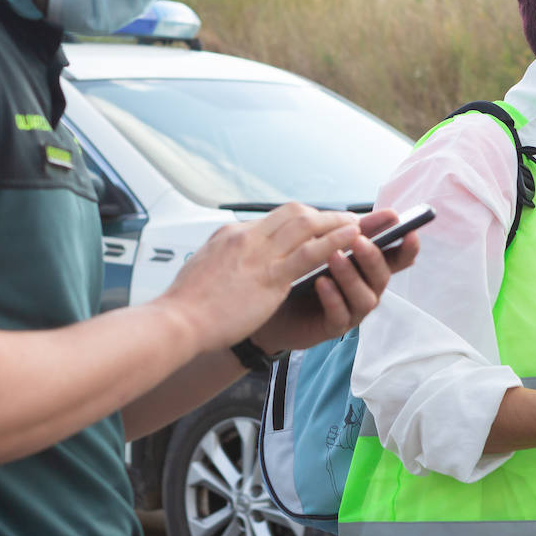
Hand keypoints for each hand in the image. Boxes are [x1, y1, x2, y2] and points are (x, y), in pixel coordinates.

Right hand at [157, 203, 361, 354]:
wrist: (177, 321)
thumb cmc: (187, 304)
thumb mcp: (205, 267)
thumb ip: (225, 256)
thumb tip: (235, 253)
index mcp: (230, 234)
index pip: (273, 218)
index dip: (301, 219)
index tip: (318, 223)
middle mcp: (247, 237)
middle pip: (294, 214)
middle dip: (324, 215)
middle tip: (345, 220)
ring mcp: (259, 254)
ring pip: (306, 226)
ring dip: (336, 223)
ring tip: (358, 226)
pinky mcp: (270, 277)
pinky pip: (310, 252)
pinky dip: (334, 242)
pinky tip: (351, 240)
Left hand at [253, 208, 420, 353]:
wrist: (271, 301)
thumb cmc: (302, 269)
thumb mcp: (324, 245)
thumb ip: (351, 231)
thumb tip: (384, 213)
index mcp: (368, 267)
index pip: (396, 259)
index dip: (407, 248)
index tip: (410, 232)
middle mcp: (366, 289)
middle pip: (382, 276)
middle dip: (373, 257)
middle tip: (358, 240)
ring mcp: (352, 310)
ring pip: (365, 298)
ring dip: (351, 276)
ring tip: (334, 257)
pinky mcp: (333, 327)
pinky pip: (340, 316)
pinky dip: (333, 298)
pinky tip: (322, 283)